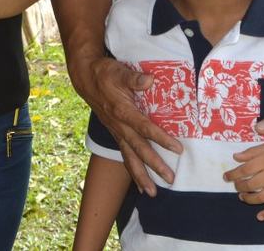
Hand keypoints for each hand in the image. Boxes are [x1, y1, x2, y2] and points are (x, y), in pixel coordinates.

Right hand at [68, 53, 182, 194]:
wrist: (85, 78)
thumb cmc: (105, 73)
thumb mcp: (118, 71)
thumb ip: (133, 78)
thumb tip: (150, 80)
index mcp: (122, 111)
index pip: (145, 128)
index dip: (161, 139)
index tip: (178, 149)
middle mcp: (119, 126)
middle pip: (139, 150)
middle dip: (154, 165)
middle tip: (170, 178)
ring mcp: (117, 132)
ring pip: (129, 158)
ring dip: (141, 176)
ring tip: (152, 192)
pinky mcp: (116, 134)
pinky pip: (124, 156)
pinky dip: (132, 171)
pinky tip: (139, 184)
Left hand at [224, 137, 263, 223]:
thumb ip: (254, 151)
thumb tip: (236, 156)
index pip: (244, 169)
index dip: (233, 174)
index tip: (226, 176)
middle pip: (250, 184)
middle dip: (239, 186)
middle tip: (235, 186)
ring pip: (260, 197)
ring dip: (249, 199)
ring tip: (243, 197)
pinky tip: (260, 216)